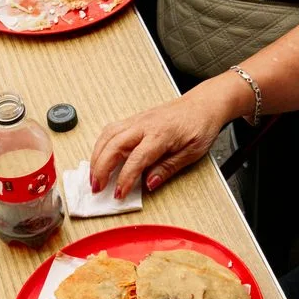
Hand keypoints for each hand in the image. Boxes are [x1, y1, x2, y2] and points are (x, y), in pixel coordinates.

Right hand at [89, 82, 241, 198]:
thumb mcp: (192, 153)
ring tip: (94, 176)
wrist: (204, 104)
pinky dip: (101, 145)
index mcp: (161, 134)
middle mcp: (145, 125)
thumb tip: (149, 183)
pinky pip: (111, 130)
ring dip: (96, 156)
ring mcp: (138, 120)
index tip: (118, 194)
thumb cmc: (200, 126)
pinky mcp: (135, 119)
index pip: (136, 159)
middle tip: (96, 188)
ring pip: (108, 135)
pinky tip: (100, 157)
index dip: (125, 179)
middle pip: (114, 145)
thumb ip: (168, 168)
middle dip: (101, 168)